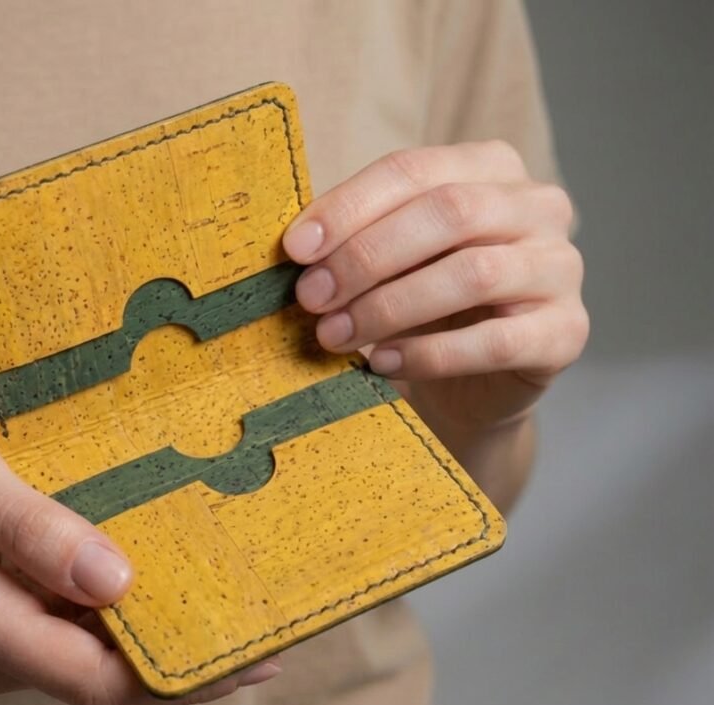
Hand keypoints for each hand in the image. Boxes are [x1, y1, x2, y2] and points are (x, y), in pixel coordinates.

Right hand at [0, 406, 279, 704]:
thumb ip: (31, 528)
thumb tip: (117, 580)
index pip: (96, 681)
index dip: (179, 677)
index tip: (251, 654)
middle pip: (107, 683)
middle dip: (189, 666)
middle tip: (269, 629)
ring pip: (95, 663)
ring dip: (163, 643)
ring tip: (238, 608)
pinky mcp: (1, 627)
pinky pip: (76, 637)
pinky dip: (128, 621)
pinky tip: (172, 585)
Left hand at [283, 140, 588, 431]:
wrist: (476, 379)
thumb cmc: (426, 303)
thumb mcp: (391, 258)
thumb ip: (356, 239)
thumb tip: (295, 246)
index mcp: (491, 167)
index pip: (414, 169)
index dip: (350, 206)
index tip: (296, 248)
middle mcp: (539, 206)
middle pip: (447, 214)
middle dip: (367, 256)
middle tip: (311, 297)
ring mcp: (561, 267)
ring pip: (473, 273)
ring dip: (389, 306)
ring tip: (335, 335)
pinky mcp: (566, 331)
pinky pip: (496, 340)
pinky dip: (430, 354)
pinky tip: (382, 363)